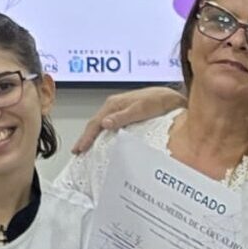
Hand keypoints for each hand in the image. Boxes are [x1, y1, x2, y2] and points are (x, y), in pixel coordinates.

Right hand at [70, 86, 184, 154]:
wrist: (170, 97)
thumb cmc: (158, 101)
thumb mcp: (141, 109)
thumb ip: (123, 117)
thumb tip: (105, 123)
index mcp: (113, 104)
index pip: (95, 123)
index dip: (86, 137)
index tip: (80, 149)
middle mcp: (113, 106)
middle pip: (94, 123)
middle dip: (85, 137)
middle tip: (77, 151)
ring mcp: (118, 109)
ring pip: (100, 124)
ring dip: (92, 136)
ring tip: (85, 148)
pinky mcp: (124, 113)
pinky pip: (108, 124)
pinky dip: (102, 133)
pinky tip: (101, 140)